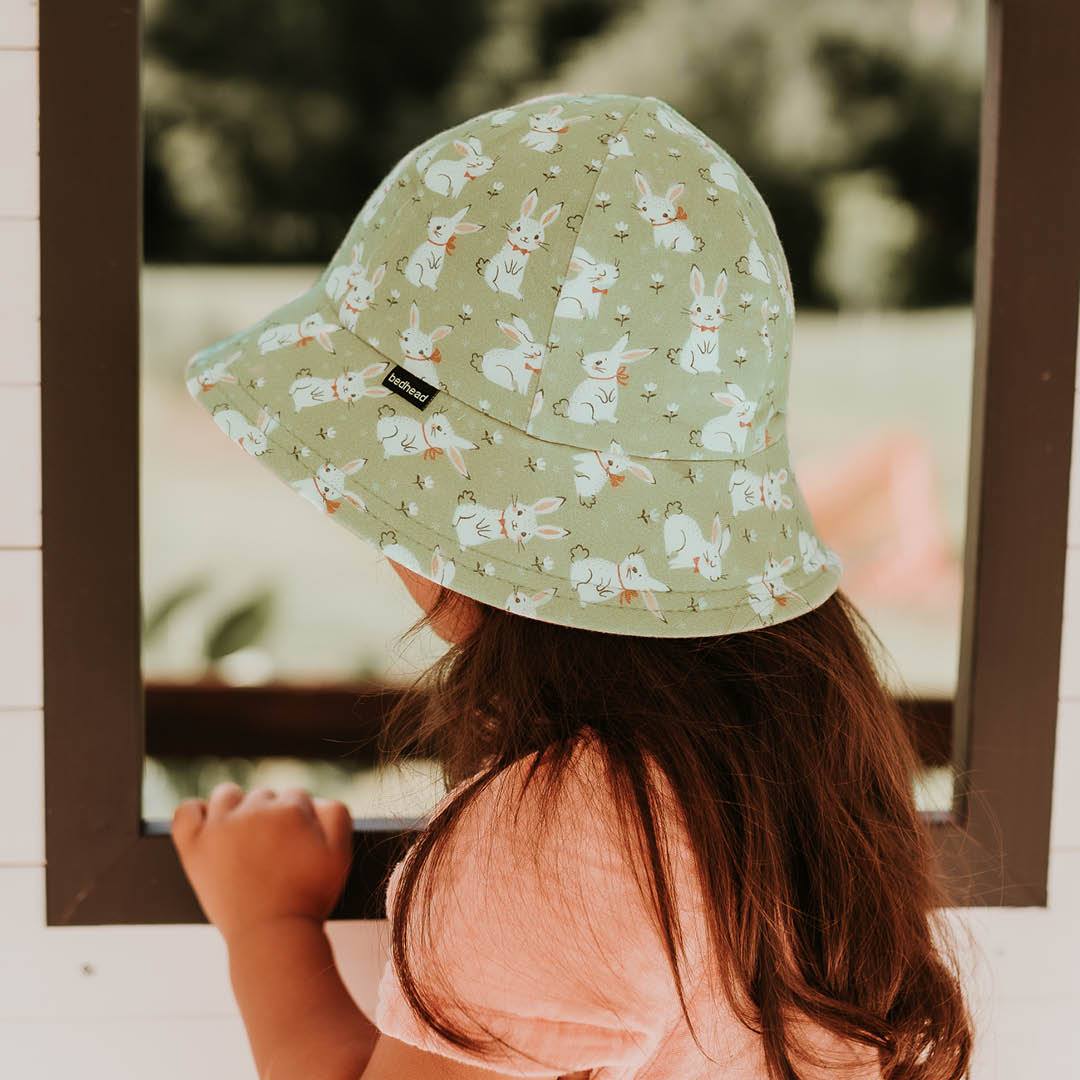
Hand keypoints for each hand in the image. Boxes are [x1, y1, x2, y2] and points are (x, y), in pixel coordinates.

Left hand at [172, 782, 352, 942]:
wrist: (272, 936)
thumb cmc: (308, 897)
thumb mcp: (341, 853)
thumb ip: (335, 813)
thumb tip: (314, 800)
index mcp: (290, 809)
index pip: (296, 796)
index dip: (300, 821)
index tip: (298, 847)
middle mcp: (254, 810)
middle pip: (263, 796)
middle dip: (270, 817)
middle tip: (274, 853)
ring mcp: (220, 827)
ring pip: (227, 795)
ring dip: (237, 808)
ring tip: (244, 839)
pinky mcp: (194, 846)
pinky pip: (186, 810)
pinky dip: (196, 813)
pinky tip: (210, 828)